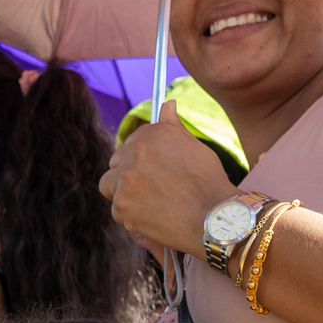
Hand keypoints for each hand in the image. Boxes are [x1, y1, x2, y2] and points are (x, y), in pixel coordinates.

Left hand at [99, 99, 240, 254]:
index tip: (150, 171)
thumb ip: (173, 127)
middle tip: (149, 189)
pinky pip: (117, 211)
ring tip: (147, 203)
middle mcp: (135, 152)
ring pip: (109, 185)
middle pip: (116, 162)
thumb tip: (168, 104)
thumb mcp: (193, 146)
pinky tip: (150, 219)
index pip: (132, 142)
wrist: (213, 216)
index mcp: (154, 134)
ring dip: (123, 194)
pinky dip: (130, 216)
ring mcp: (125, 179)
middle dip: (127, 174)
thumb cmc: (208, 182)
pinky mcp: (121, 205)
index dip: (139, 158)